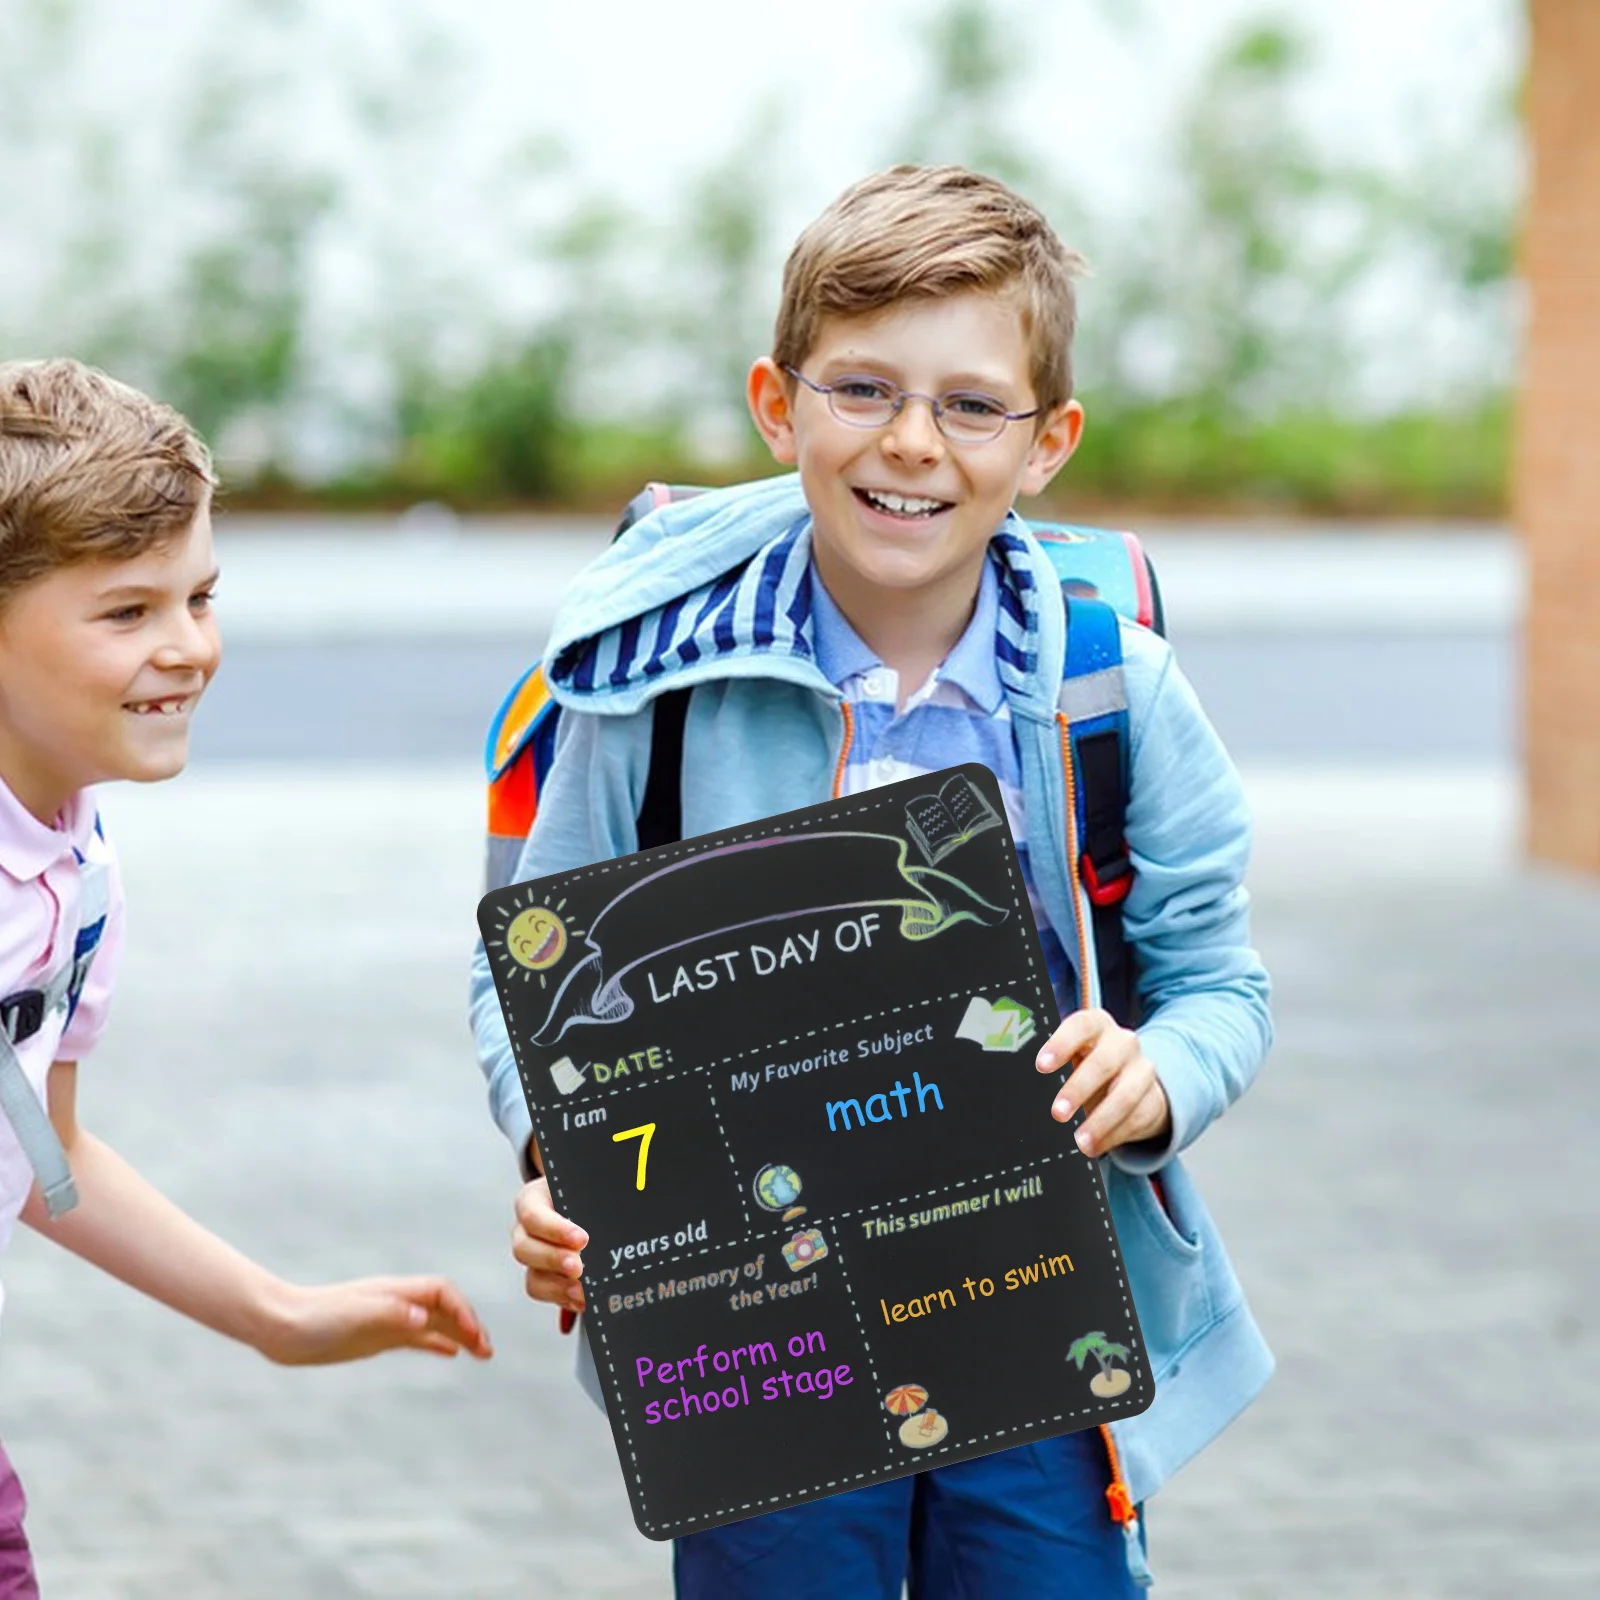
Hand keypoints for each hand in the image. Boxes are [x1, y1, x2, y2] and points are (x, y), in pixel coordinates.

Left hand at [259, 1276, 493, 1365]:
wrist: (280, 1327)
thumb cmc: (314, 1319)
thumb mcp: (353, 1317)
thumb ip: (390, 1314)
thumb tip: (425, 1317)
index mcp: (395, 1292)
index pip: (442, 1293)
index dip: (462, 1310)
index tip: (473, 1336)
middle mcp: (396, 1303)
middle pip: (445, 1308)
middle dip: (469, 1325)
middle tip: (487, 1351)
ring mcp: (388, 1319)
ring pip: (435, 1323)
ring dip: (460, 1335)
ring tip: (483, 1354)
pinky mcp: (377, 1336)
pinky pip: (417, 1338)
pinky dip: (437, 1343)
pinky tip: (450, 1354)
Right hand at [511, 1177, 587, 1313]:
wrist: (584, 1203)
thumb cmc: (584, 1192)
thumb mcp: (585, 1187)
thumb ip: (595, 1196)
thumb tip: (623, 1195)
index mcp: (533, 1200)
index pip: (532, 1215)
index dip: (555, 1230)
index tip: (582, 1239)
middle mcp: (526, 1231)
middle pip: (524, 1250)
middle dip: (554, 1261)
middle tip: (579, 1267)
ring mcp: (534, 1258)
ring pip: (533, 1278)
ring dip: (558, 1288)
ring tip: (583, 1292)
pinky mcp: (545, 1279)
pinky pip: (547, 1295)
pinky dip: (565, 1300)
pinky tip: (584, 1301)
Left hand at [1035, 1009, 1169, 1157]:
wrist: (1132, 1077)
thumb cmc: (1087, 1062)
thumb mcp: (1072, 1055)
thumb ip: (1051, 1063)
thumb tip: (1016, 1085)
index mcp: (1096, 1024)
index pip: (1080, 1025)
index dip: (1061, 1044)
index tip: (1041, 1066)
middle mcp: (1122, 1042)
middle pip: (1103, 1063)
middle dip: (1078, 1089)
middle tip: (1057, 1113)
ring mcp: (1141, 1069)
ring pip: (1125, 1095)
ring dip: (1100, 1121)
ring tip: (1079, 1142)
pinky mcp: (1153, 1098)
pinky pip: (1136, 1118)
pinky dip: (1113, 1136)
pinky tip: (1094, 1147)